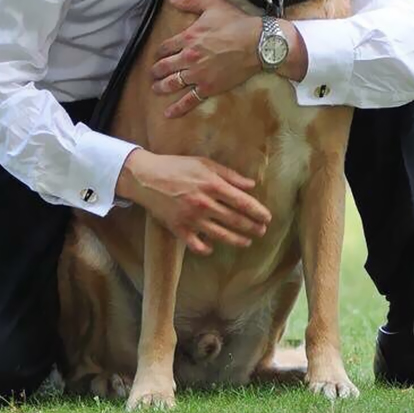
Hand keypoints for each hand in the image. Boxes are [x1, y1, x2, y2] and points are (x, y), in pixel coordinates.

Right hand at [116, 148, 271, 255]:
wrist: (146, 177)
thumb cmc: (177, 166)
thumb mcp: (205, 163)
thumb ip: (229, 175)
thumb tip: (251, 185)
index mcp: (212, 185)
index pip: (242, 202)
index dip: (257, 212)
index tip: (267, 218)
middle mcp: (204, 204)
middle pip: (235, 220)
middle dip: (252, 227)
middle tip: (262, 231)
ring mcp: (191, 218)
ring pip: (220, 235)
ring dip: (237, 240)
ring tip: (246, 242)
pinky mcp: (178, 228)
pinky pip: (196, 244)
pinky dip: (205, 249)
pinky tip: (212, 248)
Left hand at [152, 0, 308, 116]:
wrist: (258, 43)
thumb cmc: (237, 22)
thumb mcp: (213, 4)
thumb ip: (190, 1)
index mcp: (188, 37)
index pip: (166, 46)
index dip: (160, 51)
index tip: (159, 54)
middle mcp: (189, 58)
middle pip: (165, 66)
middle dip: (156, 70)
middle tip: (153, 74)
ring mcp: (198, 74)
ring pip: (173, 83)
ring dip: (161, 87)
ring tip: (155, 89)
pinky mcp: (209, 87)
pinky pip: (190, 100)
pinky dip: (178, 108)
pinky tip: (168, 113)